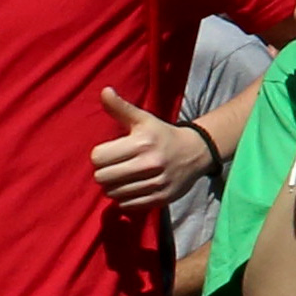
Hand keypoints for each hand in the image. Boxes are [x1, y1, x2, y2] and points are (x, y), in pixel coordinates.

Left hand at [86, 90, 214, 210]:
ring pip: (113, 193)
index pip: (98, 158)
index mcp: (142, 143)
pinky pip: (128, 205)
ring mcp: (156, 183)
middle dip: (104, 172)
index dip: (100, 155)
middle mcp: (150, 164)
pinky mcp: (161, 199)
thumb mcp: (143, 119)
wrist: (196, 152)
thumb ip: (121, 108)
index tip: (111, 152)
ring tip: (123, 178)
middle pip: (102, 178)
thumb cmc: (162, 134)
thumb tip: (104, 91)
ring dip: (113, 187)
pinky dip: (125, 199)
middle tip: (114, 167)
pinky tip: (132, 188)